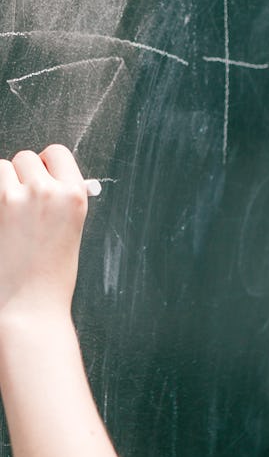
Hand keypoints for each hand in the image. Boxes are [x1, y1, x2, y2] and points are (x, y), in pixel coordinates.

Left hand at [0, 144, 87, 321]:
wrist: (28, 304)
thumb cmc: (51, 274)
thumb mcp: (71, 229)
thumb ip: (61, 198)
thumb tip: (47, 176)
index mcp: (73, 194)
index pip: (56, 153)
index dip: (47, 165)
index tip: (43, 177)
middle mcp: (46, 191)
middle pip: (26, 158)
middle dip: (23, 175)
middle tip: (23, 202)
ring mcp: (15, 198)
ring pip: (1, 168)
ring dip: (2, 184)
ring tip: (8, 212)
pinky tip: (1, 222)